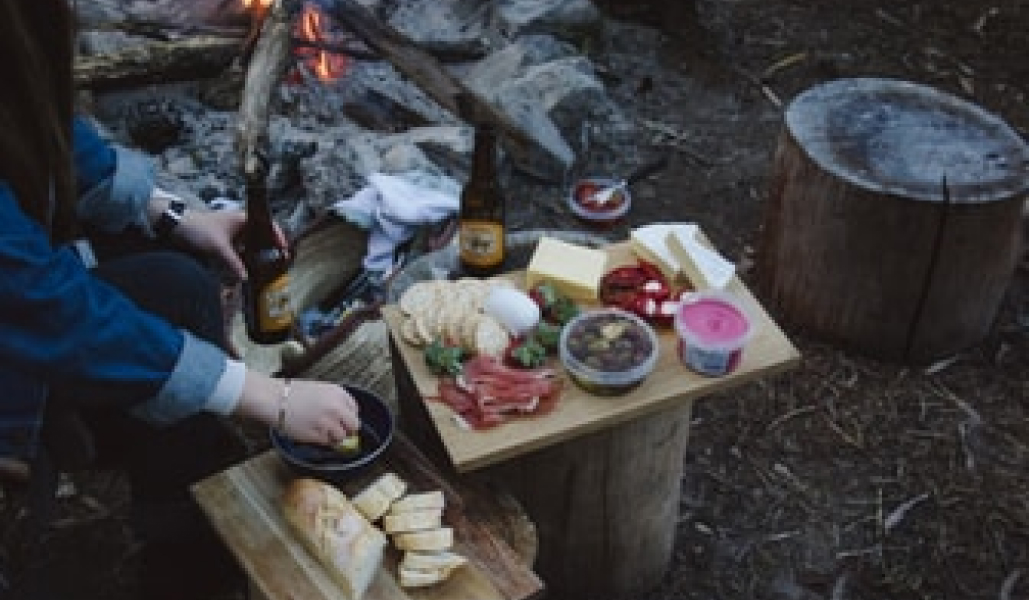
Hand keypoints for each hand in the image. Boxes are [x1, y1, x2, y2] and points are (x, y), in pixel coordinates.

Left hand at [149, 190, 288, 280]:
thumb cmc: (197, 229)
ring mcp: (232, 233)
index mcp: (242, 219)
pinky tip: (247, 269)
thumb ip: (234, 263)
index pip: (268, 224)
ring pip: (251, 244)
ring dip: (257, 255)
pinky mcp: (224, 242)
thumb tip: (246, 278)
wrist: (173, 226)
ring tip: (266, 268)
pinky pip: (240, 250)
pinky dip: (245, 259)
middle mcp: (240, 225)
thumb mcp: (218, 247)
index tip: (284, 249)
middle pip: (262, 236)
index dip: (278, 236)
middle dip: (270, 249)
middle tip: (278, 262)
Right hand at [235, 371, 359, 446]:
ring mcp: (328, 422)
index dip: (348, 417)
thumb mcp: (321, 390)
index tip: (341, 420)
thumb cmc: (294, 393)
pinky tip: (310, 432)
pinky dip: (321, 440)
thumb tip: (346, 419)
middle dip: (346, 430)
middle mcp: (337, 407)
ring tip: (318, 430)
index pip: (355, 410)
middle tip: (336, 430)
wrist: (274, 399)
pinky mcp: (317, 435)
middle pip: (354, 426)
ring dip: (333, 437)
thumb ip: (336, 402)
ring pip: (341, 437)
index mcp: (339, 393)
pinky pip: (327, 443)